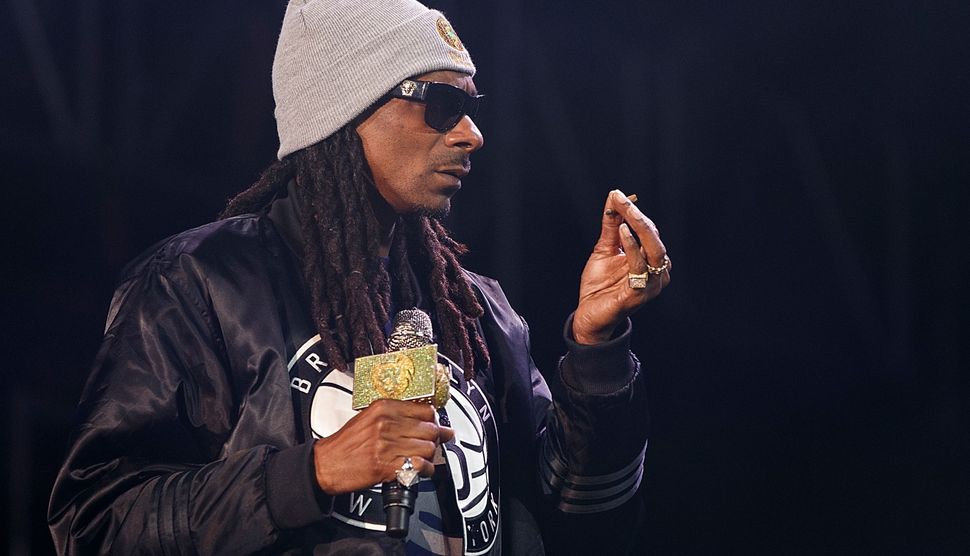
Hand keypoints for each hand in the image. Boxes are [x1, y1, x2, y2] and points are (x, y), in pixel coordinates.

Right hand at [311, 399, 453, 493]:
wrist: (325, 464)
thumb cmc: (345, 444)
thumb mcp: (368, 418)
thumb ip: (394, 416)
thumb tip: (422, 419)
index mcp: (383, 408)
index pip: (425, 409)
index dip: (434, 419)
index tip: (436, 424)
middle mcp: (386, 424)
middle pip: (430, 428)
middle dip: (436, 438)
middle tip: (435, 442)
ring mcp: (387, 445)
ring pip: (428, 447)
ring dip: (430, 455)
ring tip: (425, 457)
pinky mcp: (387, 466)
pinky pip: (419, 466)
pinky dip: (425, 470)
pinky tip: (422, 470)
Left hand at [572, 189, 671, 343]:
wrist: (589, 314)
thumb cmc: (600, 285)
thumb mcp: (605, 249)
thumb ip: (611, 226)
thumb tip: (615, 198)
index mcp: (652, 260)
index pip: (648, 231)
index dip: (633, 212)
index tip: (617, 195)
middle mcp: (657, 271)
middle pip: (654, 238)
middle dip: (638, 216)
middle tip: (623, 199)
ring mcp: (651, 284)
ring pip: (654, 250)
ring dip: (639, 228)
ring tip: (626, 211)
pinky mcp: (639, 294)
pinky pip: (639, 267)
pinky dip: (632, 247)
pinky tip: (623, 232)